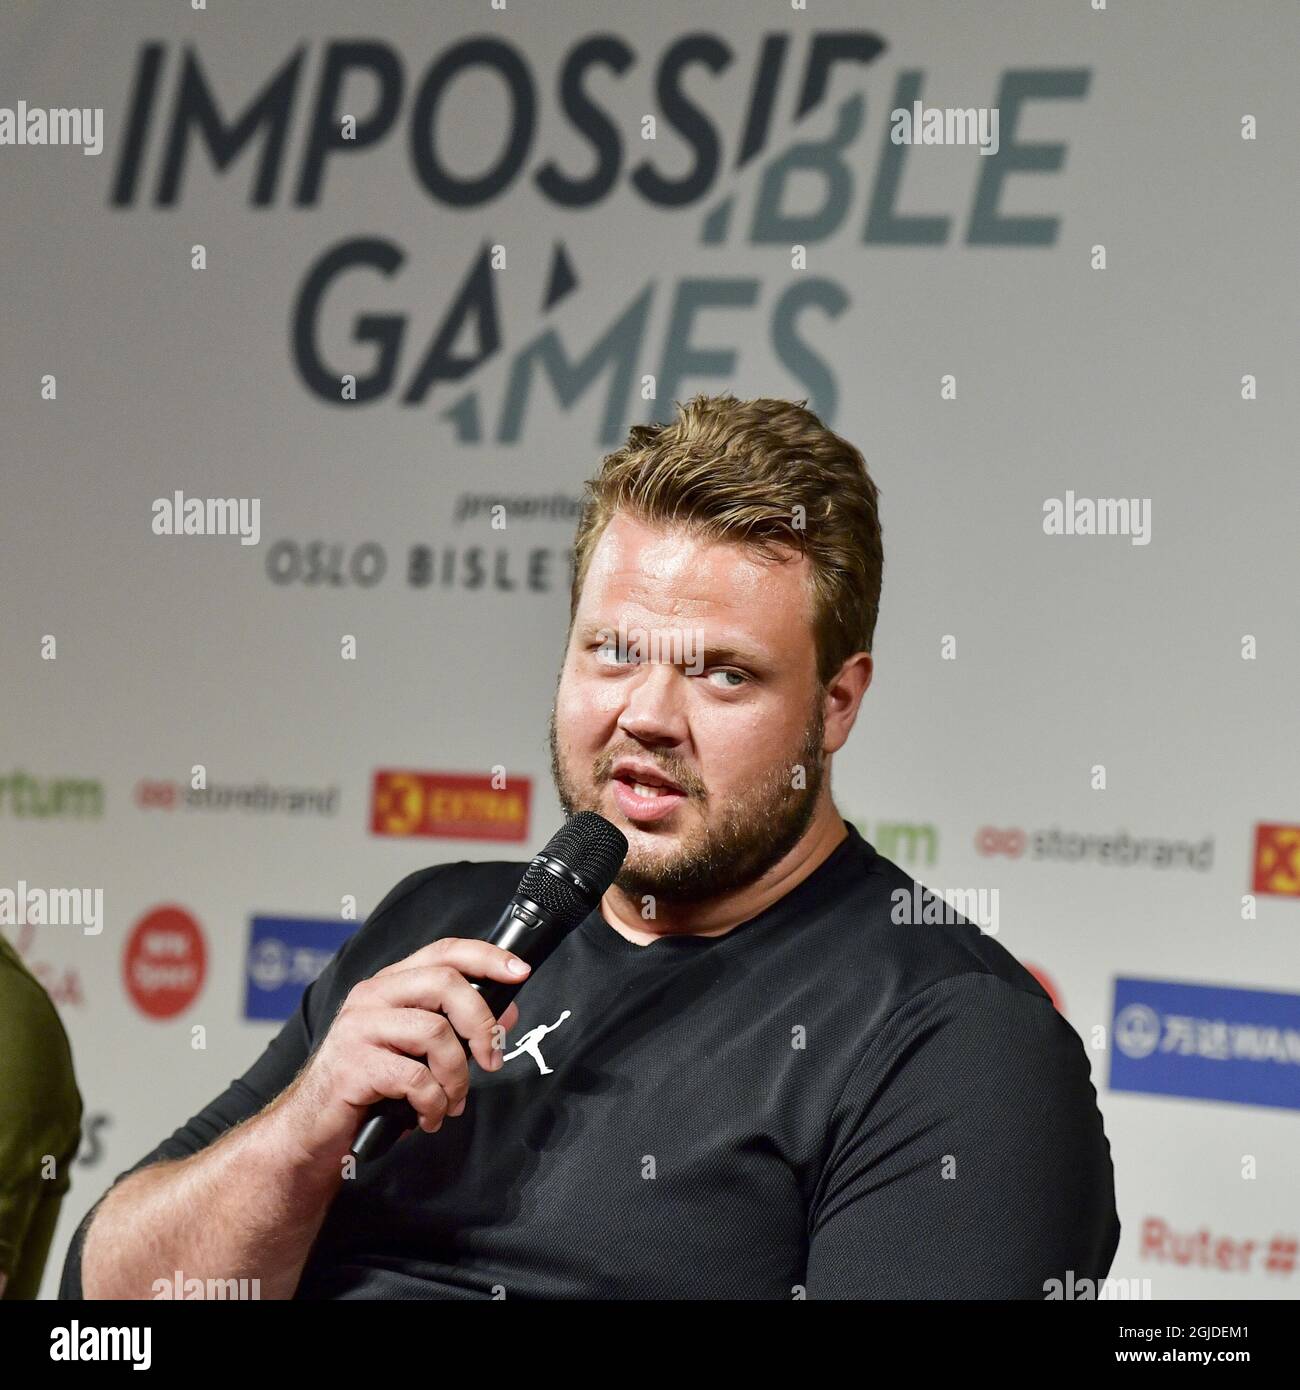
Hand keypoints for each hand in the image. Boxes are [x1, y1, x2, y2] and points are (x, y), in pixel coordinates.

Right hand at [274, 938, 527, 1164]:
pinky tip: (428, 1117)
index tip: (519, 971)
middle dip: (481, 1023)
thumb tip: (507, 1011)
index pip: (444, 951)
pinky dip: (433, 1103)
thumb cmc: (368, 1086)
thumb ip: (457, 1028)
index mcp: (389, 985)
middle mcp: (372, 996)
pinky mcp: (352, 1066)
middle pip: (445, 983)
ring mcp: (358, 1028)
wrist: (310, 1131)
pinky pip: (415, 1078)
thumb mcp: (416, 1051)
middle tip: (492, 1059)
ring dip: (457, 1075)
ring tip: (451, 1101)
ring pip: (435, 1032)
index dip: (486, 956)